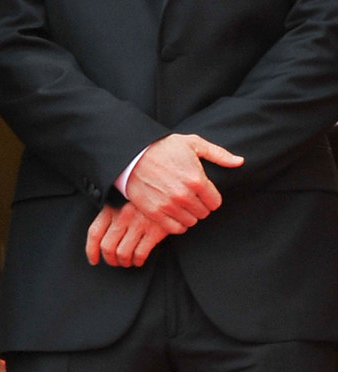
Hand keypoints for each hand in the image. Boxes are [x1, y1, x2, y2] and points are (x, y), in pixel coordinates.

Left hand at [86, 203, 168, 266]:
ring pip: (122, 254)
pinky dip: (138, 261)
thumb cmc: (140, 200)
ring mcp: (138, 223)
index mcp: (111, 207)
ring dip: (124, 262)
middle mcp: (122, 216)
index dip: (91, 250)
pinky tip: (139, 259)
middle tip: (114, 261)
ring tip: (127, 261)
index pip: (95, 232)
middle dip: (110, 259)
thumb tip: (98, 240)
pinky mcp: (154, 231)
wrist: (167, 192)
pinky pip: (140, 254)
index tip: (94, 260)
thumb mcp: (121, 201)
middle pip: (107, 247)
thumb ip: (110, 215)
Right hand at [125, 133, 242, 232]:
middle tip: (188, 196)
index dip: (209, 197)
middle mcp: (184, 195)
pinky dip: (175, 222)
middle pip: (203, 214)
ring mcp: (168, 205)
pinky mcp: (154, 212)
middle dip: (198, 205)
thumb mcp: (192, 143)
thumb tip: (240, 162)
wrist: (131, 153)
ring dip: (187, 214)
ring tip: (178, 202)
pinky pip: (175, 228)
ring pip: (190, 222)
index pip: (215, 203)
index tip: (200, 191)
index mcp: (197, 179)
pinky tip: (171, 211)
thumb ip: (218, 154)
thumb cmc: (163, 147)